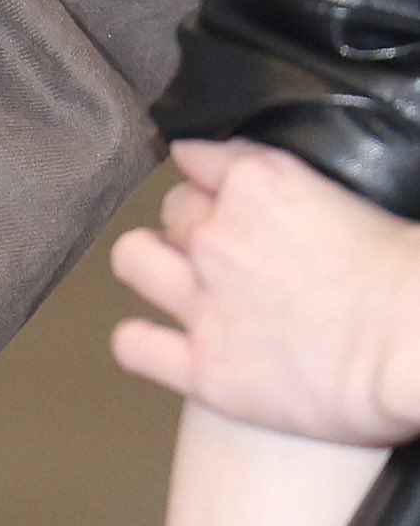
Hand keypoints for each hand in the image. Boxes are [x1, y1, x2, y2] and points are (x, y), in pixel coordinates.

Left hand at [110, 137, 419, 441]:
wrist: (418, 342)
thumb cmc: (409, 274)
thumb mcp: (355, 200)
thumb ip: (302, 191)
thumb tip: (290, 201)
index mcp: (258, 181)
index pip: (199, 157)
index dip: (211, 179)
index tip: (225, 195)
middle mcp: (216, 233)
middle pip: (172, 211)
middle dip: (192, 226)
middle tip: (224, 253)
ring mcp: (203, 301)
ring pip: (134, 260)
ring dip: (152, 266)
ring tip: (177, 284)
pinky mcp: (205, 367)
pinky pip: (134, 346)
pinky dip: (141, 342)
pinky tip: (161, 345)